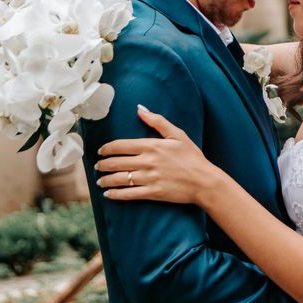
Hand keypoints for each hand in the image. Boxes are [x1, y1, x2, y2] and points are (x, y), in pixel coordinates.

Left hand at [95, 105, 221, 203]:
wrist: (204, 181)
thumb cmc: (192, 157)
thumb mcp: (178, 134)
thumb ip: (157, 121)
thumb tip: (140, 108)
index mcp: (152, 145)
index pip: (121, 146)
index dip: (107, 149)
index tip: (101, 151)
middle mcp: (147, 161)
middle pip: (117, 162)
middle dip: (103, 165)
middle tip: (97, 166)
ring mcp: (149, 178)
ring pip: (120, 179)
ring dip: (106, 180)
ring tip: (100, 180)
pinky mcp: (153, 193)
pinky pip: (129, 194)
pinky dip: (116, 194)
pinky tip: (109, 194)